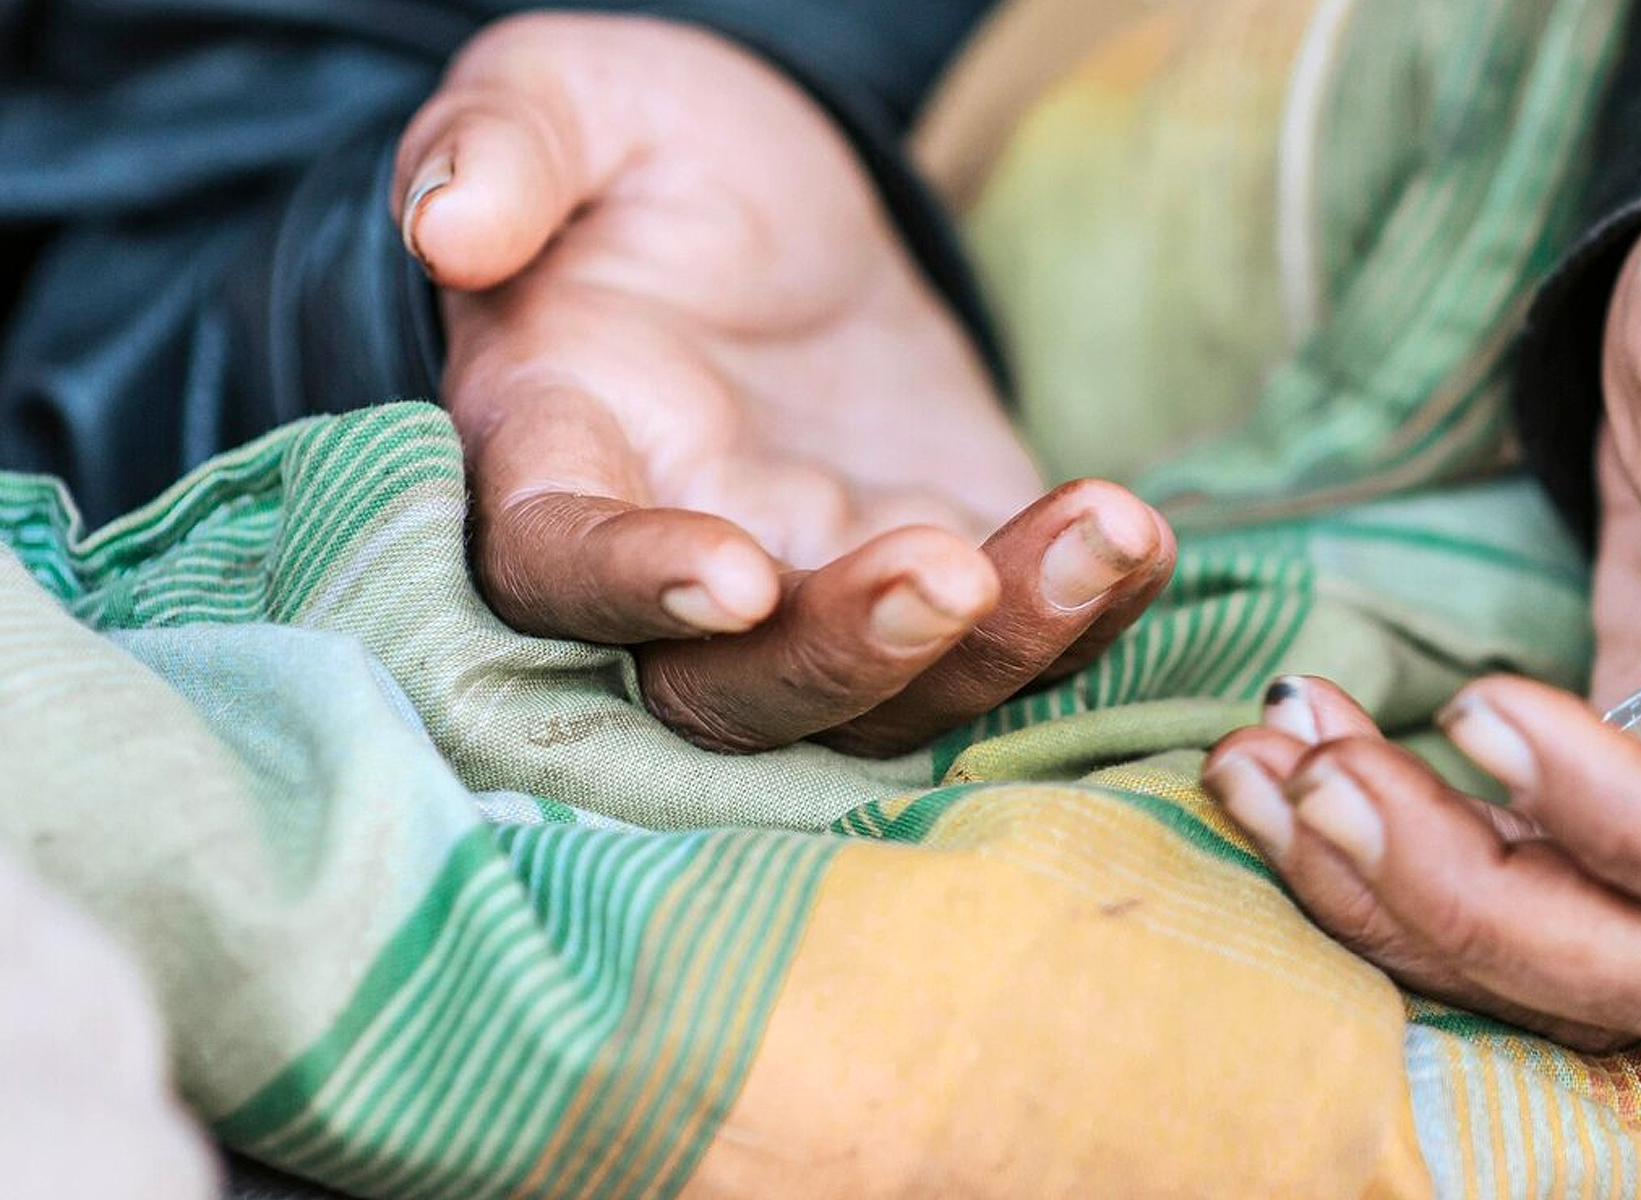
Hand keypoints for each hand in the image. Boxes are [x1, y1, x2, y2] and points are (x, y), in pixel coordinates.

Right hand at [394, 14, 1171, 754]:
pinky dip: (1083, 612)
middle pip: (736, 690)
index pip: (562, 563)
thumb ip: (507, 146)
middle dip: (845, 654)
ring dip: (998, 645)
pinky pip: (1014, 640)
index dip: (635, 590)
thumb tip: (451, 223)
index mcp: (559, 452)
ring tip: (1095, 531)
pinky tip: (1133, 533)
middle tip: (948, 575)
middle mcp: (683, 556)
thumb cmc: (646, 155)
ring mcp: (822, 583)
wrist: (777, 205)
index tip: (730, 579)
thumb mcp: (570, 100)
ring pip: (890, 696)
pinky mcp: (945, 567)